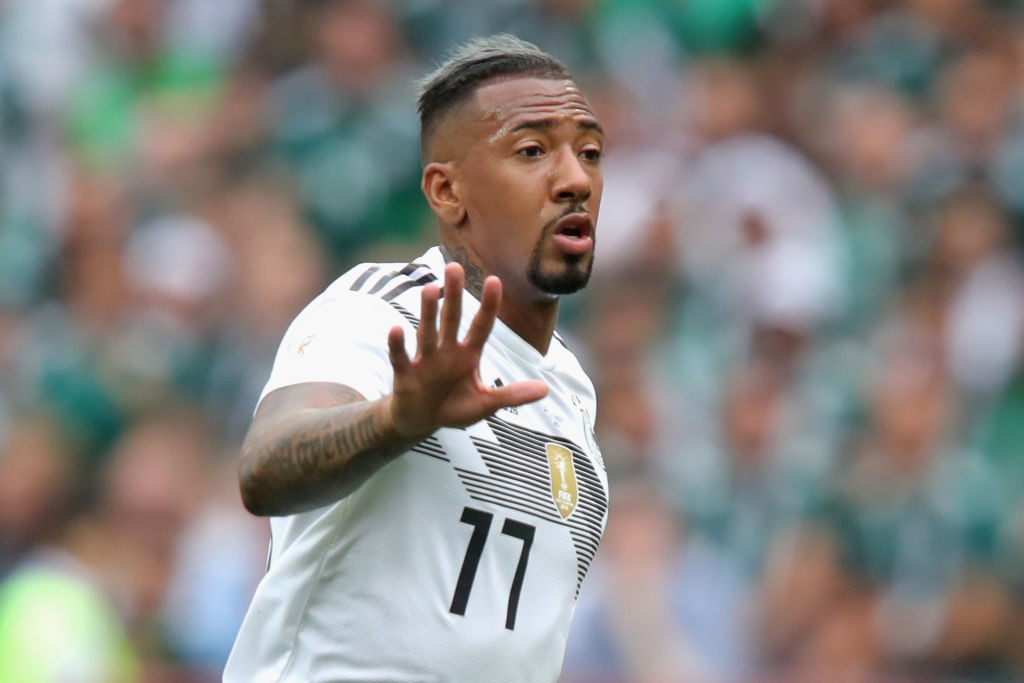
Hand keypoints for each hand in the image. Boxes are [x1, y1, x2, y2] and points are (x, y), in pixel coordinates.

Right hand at [385, 262, 547, 438]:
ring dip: (428, 312)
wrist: (420, 421)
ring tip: (429, 289)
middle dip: (453, 295)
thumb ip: (512, 395)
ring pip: (428, 332)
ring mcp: (425, 360)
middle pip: (451, 320)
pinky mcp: (405, 374)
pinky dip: (398, 345)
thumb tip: (545, 389)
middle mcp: (446, 351)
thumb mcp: (486, 404)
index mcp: (468, 355)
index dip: (488, 306)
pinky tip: (396, 328)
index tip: (495, 280)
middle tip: (454, 266)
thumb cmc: (454, 407)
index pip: (481, 326)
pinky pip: (401, 357)